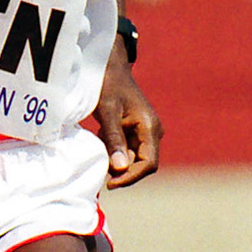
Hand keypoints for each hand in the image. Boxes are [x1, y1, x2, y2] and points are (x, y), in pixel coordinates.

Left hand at [95, 45, 160, 187]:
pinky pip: (127, 150)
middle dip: (122, 171)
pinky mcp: (136, 132)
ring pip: (133, 159)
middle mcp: (152, 131)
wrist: (109, 67)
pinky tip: (101, 136)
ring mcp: (145, 132)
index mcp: (150, 127)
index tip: (110, 183)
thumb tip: (120, 168)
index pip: (148, 163)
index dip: (131, 177)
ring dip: (116, 160)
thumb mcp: (107, 111)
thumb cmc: (108, 85)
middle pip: (141, 164)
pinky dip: (113, 151)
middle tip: (99, 169)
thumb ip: (114, 139)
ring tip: (100, 143)